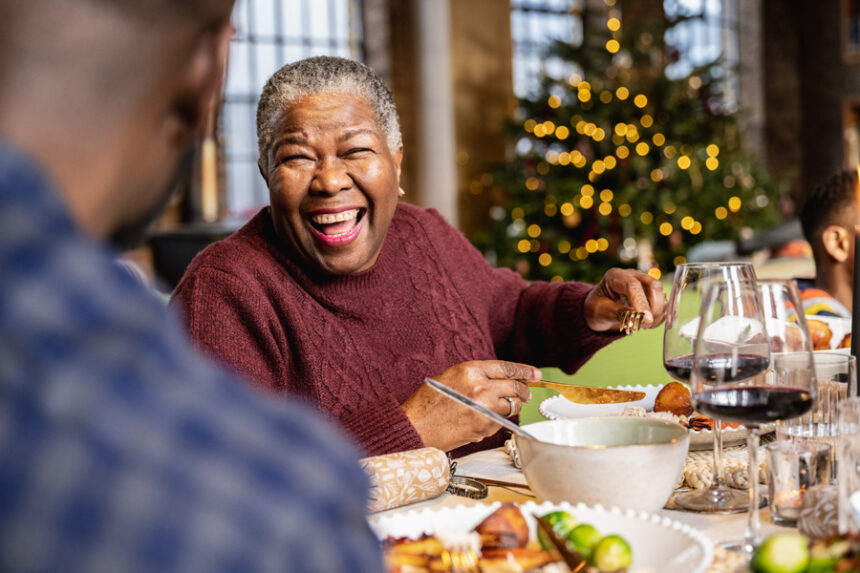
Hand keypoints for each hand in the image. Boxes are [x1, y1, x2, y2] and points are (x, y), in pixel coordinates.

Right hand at [402, 360, 539, 451]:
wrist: (416, 427)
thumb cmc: (428, 402)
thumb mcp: (451, 377)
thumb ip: (476, 376)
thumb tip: (500, 380)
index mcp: (471, 370)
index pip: (507, 368)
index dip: (525, 371)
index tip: (535, 374)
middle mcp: (481, 388)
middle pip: (515, 387)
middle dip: (525, 391)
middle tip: (527, 393)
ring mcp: (485, 409)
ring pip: (512, 406)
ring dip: (513, 406)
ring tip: (505, 406)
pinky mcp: (485, 427)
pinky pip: (501, 421)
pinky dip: (498, 420)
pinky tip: (485, 419)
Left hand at [584, 268, 666, 331]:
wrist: (599, 310)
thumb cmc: (597, 309)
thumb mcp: (600, 312)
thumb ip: (619, 313)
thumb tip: (638, 318)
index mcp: (615, 276)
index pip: (633, 286)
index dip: (641, 303)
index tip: (646, 321)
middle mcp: (632, 276)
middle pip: (653, 285)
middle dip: (654, 307)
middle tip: (645, 325)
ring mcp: (644, 284)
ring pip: (661, 296)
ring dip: (657, 314)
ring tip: (642, 326)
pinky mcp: (652, 295)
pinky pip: (663, 305)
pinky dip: (659, 317)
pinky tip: (647, 324)